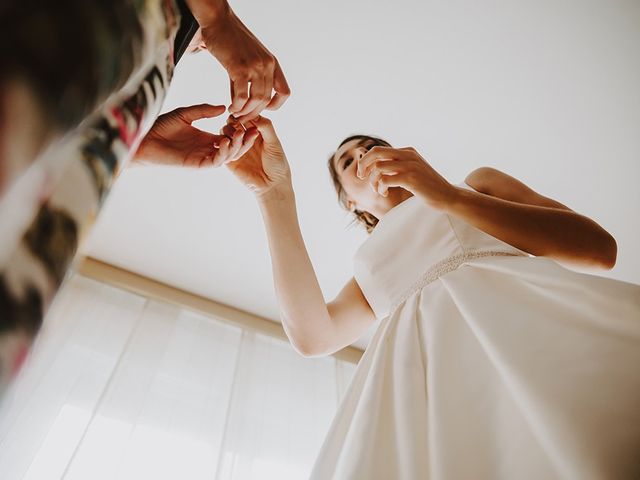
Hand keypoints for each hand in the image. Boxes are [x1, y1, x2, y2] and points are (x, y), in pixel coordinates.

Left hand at [134, 104, 257, 167]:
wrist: (144, 140)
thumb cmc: (160, 127)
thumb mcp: (186, 114)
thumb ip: (204, 110)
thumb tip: (224, 107)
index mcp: (207, 138)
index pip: (231, 137)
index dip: (241, 130)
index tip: (249, 119)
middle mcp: (208, 149)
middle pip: (235, 148)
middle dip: (245, 140)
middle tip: (254, 129)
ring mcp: (204, 158)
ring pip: (229, 156)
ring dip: (237, 146)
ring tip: (240, 133)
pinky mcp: (197, 164)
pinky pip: (216, 161)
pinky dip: (223, 152)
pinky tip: (224, 140)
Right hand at [200, 10, 289, 120]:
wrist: (218, 21)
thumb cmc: (229, 39)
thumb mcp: (246, 60)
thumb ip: (246, 81)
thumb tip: (240, 102)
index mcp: (272, 63)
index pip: (284, 92)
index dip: (276, 105)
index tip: (261, 109)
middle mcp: (267, 65)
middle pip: (267, 100)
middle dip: (254, 113)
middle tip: (243, 119)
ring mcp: (255, 66)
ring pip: (256, 100)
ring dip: (245, 112)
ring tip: (235, 115)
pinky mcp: (240, 68)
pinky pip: (241, 96)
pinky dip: (236, 106)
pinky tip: (231, 108)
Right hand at [224, 116, 290, 197]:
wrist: (272, 185)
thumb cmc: (277, 164)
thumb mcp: (274, 143)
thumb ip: (266, 127)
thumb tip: (254, 113)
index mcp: (256, 131)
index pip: (246, 117)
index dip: (244, 114)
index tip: (244, 113)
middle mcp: (245, 138)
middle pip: (233, 123)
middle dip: (234, 121)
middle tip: (238, 123)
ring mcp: (236, 148)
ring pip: (225, 133)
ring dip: (230, 131)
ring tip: (238, 135)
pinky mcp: (229, 159)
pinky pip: (222, 149)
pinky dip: (223, 144)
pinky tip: (226, 142)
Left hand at [357, 146, 454, 208]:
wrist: (447, 196)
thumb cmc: (428, 187)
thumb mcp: (413, 171)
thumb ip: (399, 166)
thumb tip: (376, 166)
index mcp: (408, 152)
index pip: (379, 150)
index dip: (366, 161)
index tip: (363, 174)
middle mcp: (408, 155)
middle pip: (375, 153)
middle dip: (363, 165)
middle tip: (362, 178)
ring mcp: (410, 166)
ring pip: (378, 167)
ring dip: (373, 181)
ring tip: (379, 190)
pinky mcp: (411, 178)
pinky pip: (385, 179)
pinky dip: (381, 187)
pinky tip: (385, 193)